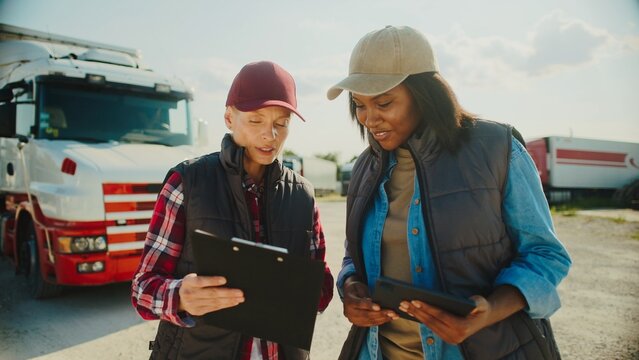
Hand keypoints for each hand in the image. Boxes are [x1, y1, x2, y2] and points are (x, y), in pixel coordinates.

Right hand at [178, 273, 243, 315]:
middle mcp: (189, 294)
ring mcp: (193, 304)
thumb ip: (205, 276)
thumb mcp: (193, 277)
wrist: (179, 298)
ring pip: (214, 302)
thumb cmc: (192, 284)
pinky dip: (225, 305)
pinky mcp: (198, 311)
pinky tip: (233, 302)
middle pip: (211, 293)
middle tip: (240, 292)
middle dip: (227, 293)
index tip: (224, 280)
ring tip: (240, 298)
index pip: (201, 281)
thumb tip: (224, 278)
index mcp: (188, 282)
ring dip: (229, 300)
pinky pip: (214, 308)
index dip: (213, 281)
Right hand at [342, 276, 397, 326]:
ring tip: (392, 315)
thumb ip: (365, 295)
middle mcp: (350, 313)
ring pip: (370, 321)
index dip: (369, 306)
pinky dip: (380, 321)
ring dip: (383, 319)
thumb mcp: (359, 288)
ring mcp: (354, 319)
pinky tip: (388, 318)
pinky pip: (371, 324)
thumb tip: (374, 301)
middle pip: (366, 315)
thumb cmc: (356, 289)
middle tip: (391, 312)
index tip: (379, 307)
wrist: (349, 295)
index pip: (360, 304)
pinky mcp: (359, 323)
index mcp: (349, 302)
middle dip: (380, 314)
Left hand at [398, 286, 525, 343]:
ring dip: (415, 315)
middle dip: (417, 311)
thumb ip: (478, 303)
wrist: (483, 317)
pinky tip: (411, 311)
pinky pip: (431, 327)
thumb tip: (472, 304)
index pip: (441, 316)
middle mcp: (455, 336)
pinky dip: (421, 318)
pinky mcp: (445, 338)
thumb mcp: (481, 303)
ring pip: (429, 325)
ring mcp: (450, 339)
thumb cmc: (480, 307)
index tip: (415, 300)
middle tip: (404, 302)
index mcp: (462, 328)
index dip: (427, 307)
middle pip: (432, 321)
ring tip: (404, 306)